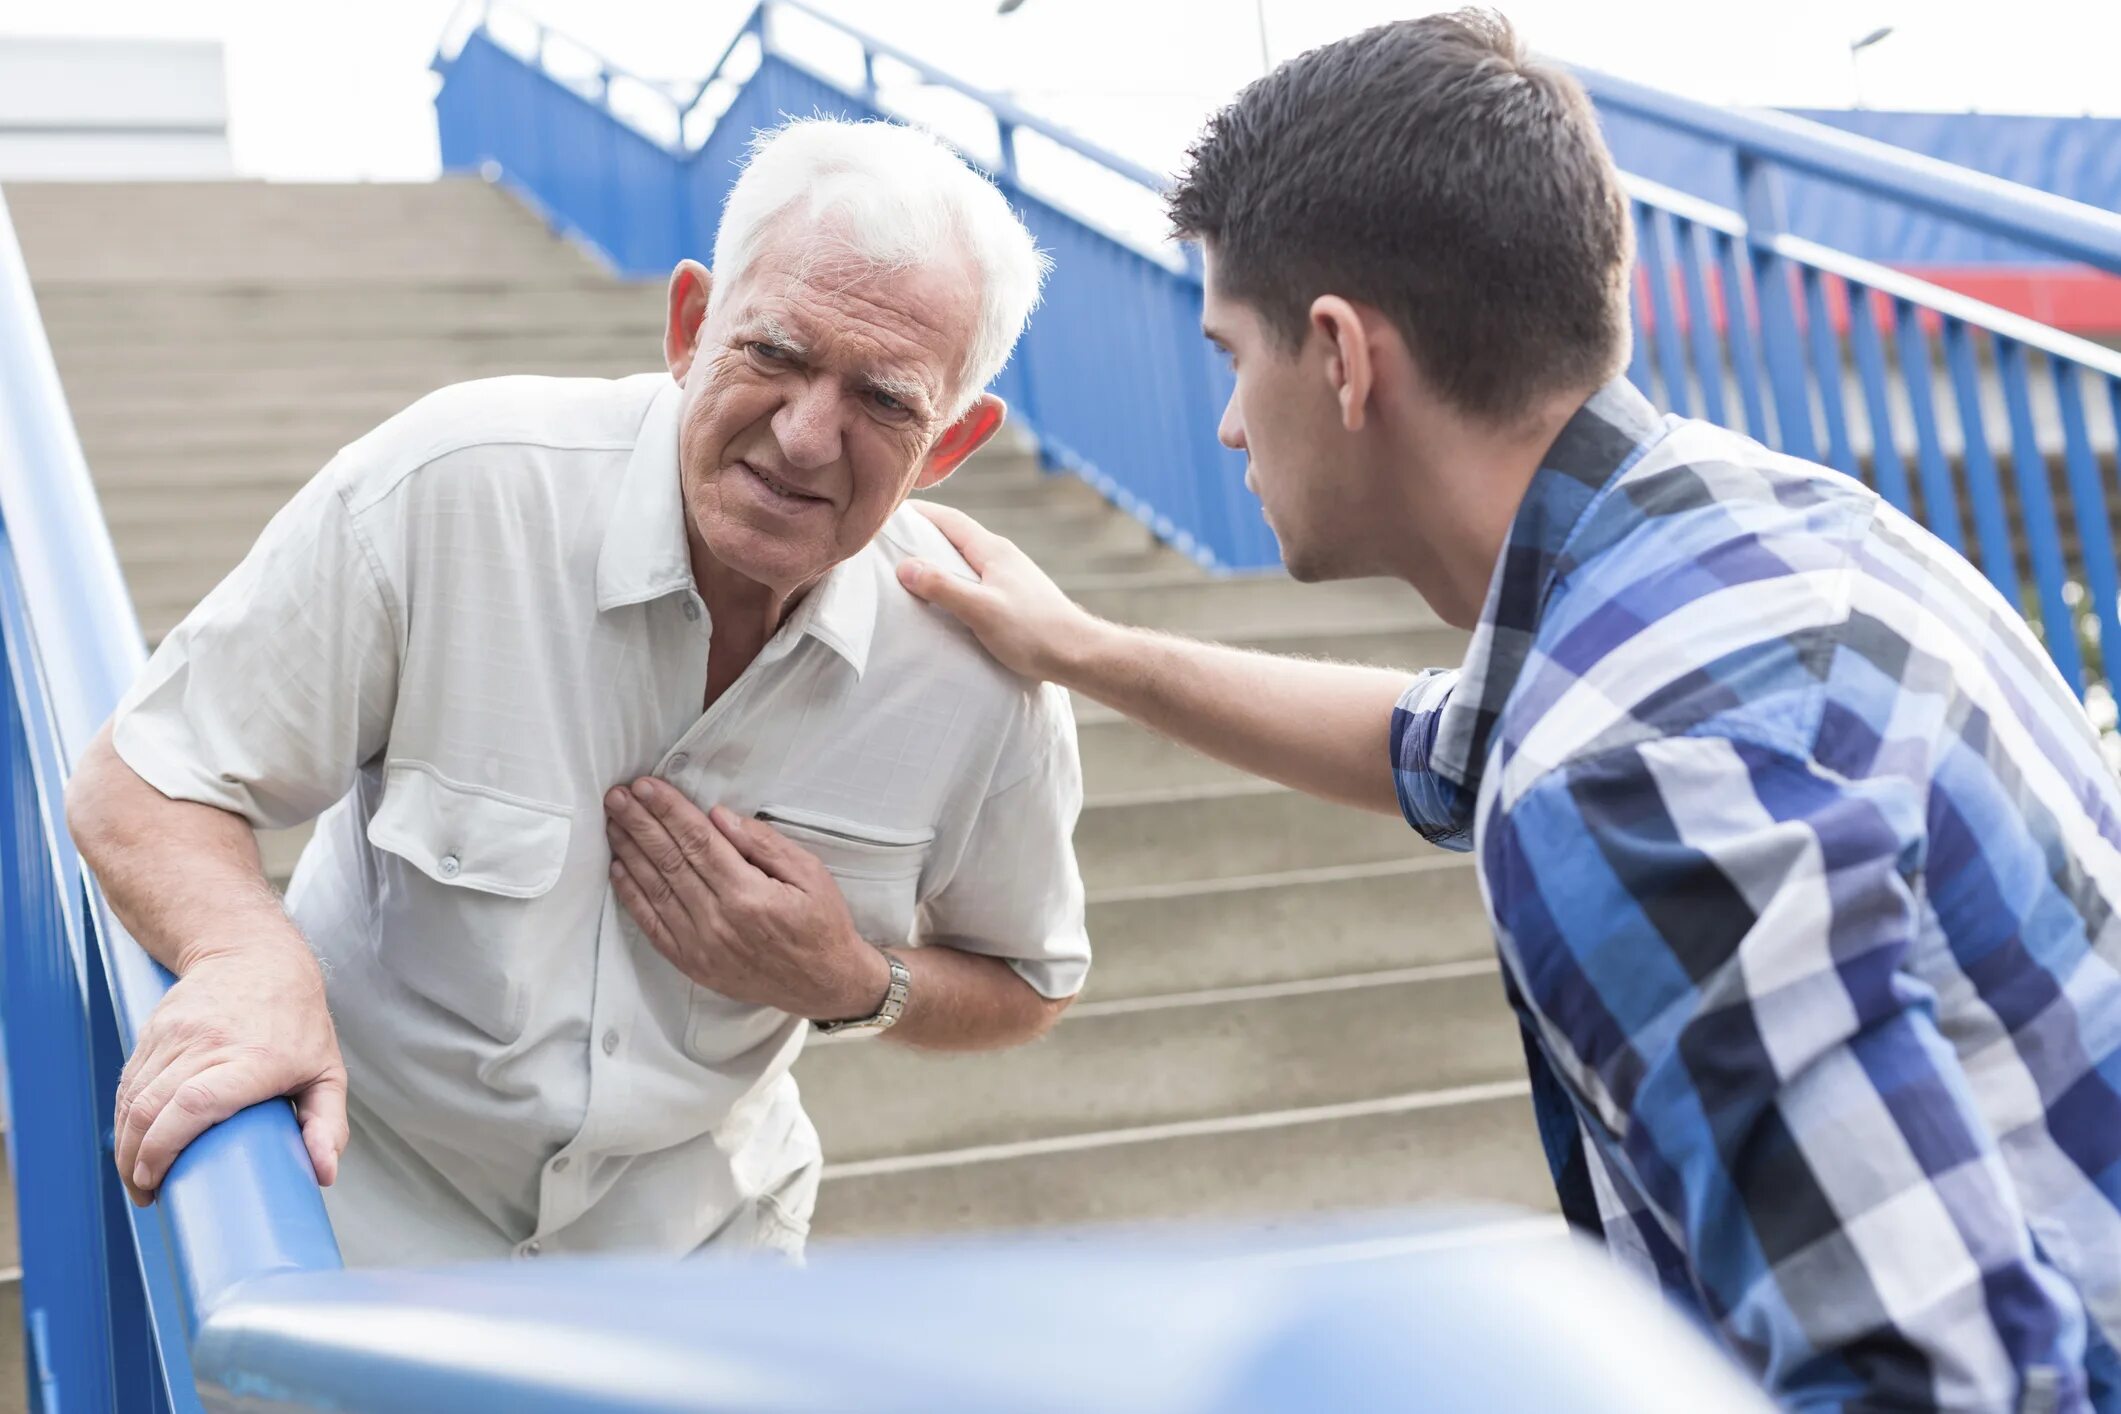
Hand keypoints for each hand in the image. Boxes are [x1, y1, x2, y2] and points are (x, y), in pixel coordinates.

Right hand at [113, 937, 348, 1204]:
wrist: (256, 956)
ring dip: (125, 1144)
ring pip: (134, 1097)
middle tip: (146, 1193)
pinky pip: (129, 1081)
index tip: (158, 1180)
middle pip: (154, 1108)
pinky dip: (123, 1117)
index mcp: (256, 1059)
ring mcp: (177, 1034)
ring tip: (137, 1177)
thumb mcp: (326, 1071)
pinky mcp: (154, 1030)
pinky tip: (130, 1141)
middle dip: (138, 1160)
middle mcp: (210, 1044)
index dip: (167, 1146)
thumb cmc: (297, 1021)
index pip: (197, 1103)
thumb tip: (324, 1173)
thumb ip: (328, 1124)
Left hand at [605, 779, 891, 1021]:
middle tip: (617, 796)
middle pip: (669, 860)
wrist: (824, 984)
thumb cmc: (822, 924)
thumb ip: (764, 843)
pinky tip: (619, 869)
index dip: (669, 810)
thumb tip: (719, 817)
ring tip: (612, 822)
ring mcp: (700, 945)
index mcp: (748, 894)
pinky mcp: (692, 963)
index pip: (697, 840)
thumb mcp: (810, 874)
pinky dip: (632, 895)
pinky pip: (653, 924)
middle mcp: (717, 919)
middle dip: (640, 823)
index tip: (647, 787)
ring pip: (655, 888)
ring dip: (629, 852)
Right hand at [895, 502, 1107, 684]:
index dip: (919, 512)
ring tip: (911, 568)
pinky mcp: (1015, 596)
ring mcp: (1011, 576)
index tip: (889, 510)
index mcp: (993, 551)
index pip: (950, 519)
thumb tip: (904, 565)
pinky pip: (975, 577)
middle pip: (956, 535)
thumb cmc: (1033, 633)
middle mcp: (1003, 556)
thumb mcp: (981, 610)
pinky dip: (954, 578)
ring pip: (966, 558)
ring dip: (939, 558)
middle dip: (924, 533)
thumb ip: (943, 587)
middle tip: (891, 539)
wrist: (1079, 654)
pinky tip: (947, 597)